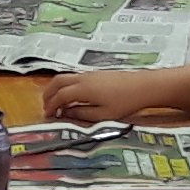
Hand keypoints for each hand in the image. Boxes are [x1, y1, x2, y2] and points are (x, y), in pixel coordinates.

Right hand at [41, 70, 157, 122]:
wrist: (144, 86)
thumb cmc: (125, 103)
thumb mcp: (103, 115)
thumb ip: (82, 114)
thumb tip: (66, 113)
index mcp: (82, 89)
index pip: (59, 96)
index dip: (51, 106)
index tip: (47, 116)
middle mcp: (83, 78)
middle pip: (58, 82)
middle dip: (48, 94)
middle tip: (46, 107)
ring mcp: (89, 74)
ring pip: (65, 78)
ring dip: (56, 89)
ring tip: (56, 103)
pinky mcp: (96, 74)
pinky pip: (73, 78)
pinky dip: (66, 86)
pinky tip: (72, 97)